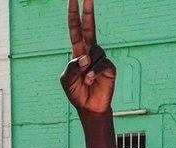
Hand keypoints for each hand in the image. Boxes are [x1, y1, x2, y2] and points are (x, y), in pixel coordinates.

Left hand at [61, 0, 115, 114]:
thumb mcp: (66, 78)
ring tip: (85, 80)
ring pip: (94, 52)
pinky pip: (101, 64)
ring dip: (87, 67)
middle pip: (89, 27)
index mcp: (77, 50)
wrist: (88, 107)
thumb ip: (73, 66)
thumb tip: (86, 56)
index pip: (75, 28)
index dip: (73, 14)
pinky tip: (90, 80)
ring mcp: (100, 58)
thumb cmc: (76, 92)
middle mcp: (90, 51)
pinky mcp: (109, 67)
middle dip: (88, 11)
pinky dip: (94, 72)